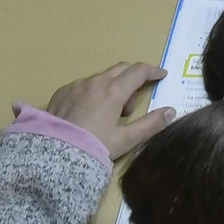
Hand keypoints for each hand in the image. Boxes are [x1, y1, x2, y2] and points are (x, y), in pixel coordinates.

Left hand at [46, 63, 172, 159]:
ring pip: (101, 78)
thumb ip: (151, 124)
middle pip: (120, 69)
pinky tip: (90, 113)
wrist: (53, 155)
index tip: (161, 75)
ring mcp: (76, 85)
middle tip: (135, 99)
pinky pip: (84, 86)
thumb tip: (171, 111)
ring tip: (110, 113)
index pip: (138, 71)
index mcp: (113, 91)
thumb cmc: (94, 147)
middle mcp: (94, 82)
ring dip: (112, 87)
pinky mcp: (62, 92)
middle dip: (133, 78)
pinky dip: (94, 93)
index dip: (153, 71)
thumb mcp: (127, 139)